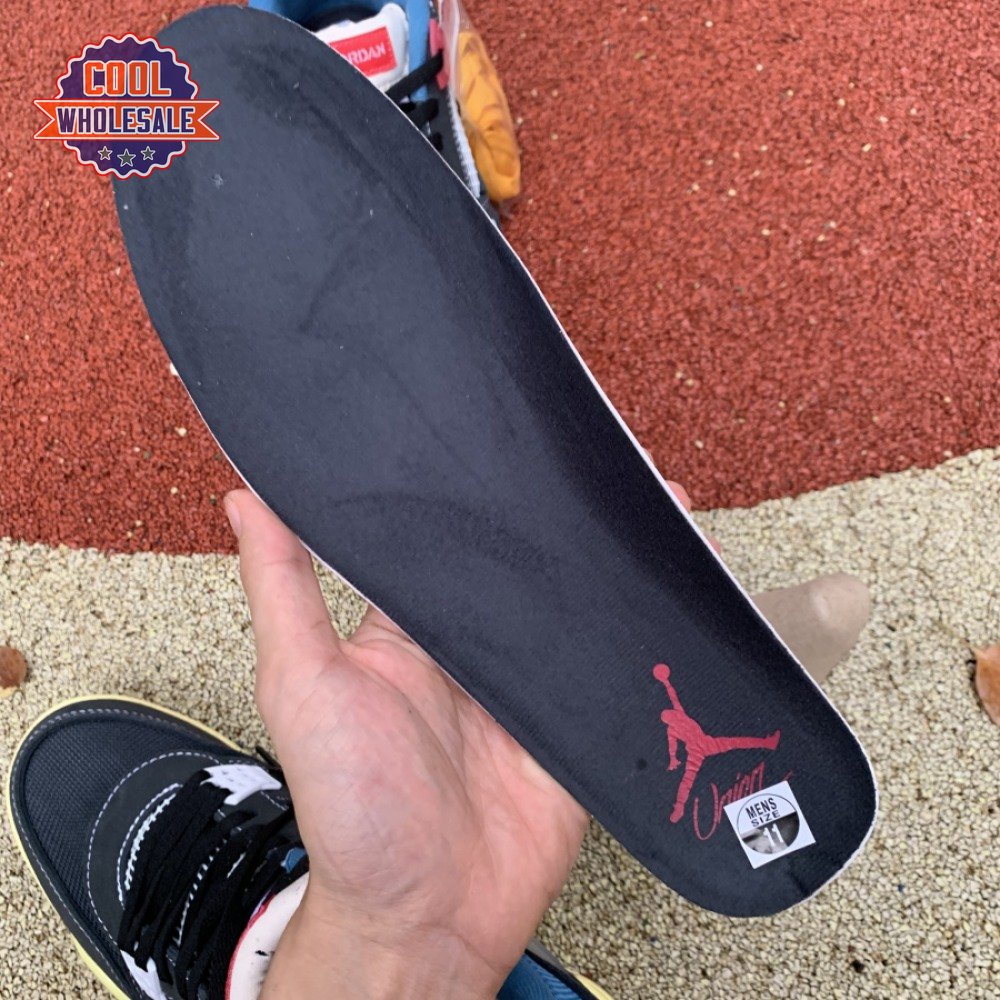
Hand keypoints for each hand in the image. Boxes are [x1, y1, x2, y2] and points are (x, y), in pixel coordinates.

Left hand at [225, 480, 698, 998]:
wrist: (425, 920)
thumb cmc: (351, 813)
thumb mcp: (302, 685)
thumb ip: (283, 591)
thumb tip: (246, 498)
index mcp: (412, 629)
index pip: (447, 539)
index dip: (474, 489)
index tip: (502, 433)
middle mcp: (472, 649)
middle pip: (522, 566)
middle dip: (558, 515)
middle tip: (600, 453)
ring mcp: (527, 686)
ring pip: (575, 606)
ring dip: (607, 561)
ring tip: (651, 501)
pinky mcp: (573, 726)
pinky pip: (614, 667)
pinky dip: (642, 632)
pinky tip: (673, 588)